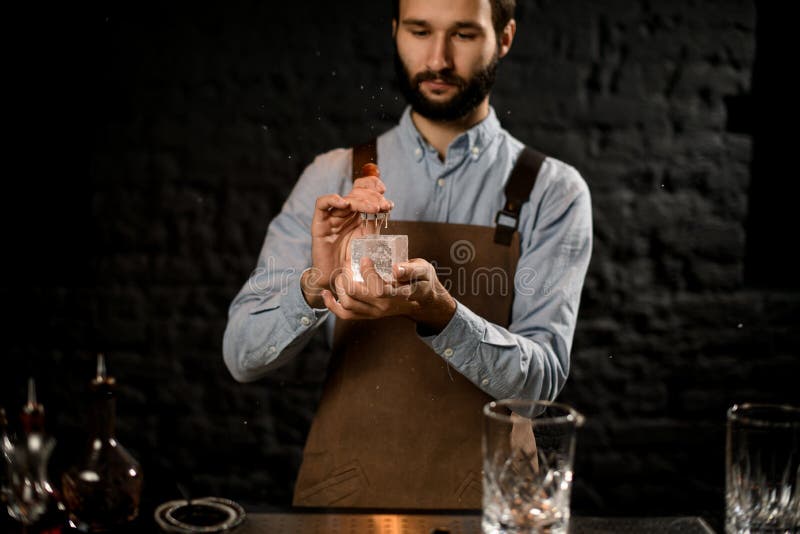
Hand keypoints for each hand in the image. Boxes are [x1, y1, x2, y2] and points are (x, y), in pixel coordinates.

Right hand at [302, 164, 392, 306]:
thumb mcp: (369, 240)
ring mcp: (332, 217)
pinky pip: (322, 204)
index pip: (363, 191)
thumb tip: (388, 206)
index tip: (387, 196)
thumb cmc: (353, 261)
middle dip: (373, 197)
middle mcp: (344, 213)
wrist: (337, 279)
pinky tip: (346, 203)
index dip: (374, 188)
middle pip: (356, 193)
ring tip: (375, 208)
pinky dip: (333, 199)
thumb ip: (376, 223)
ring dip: (361, 200)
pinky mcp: (319, 224)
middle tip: (384, 205)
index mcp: (356, 214)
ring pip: (345, 198)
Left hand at [321, 257, 456, 333]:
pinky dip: (332, 305)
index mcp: (398, 295)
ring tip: (342, 273)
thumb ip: (411, 270)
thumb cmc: (423, 281)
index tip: (365, 259)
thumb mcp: (424, 271)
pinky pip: (345, 315)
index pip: (378, 289)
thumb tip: (397, 268)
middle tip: (348, 263)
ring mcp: (374, 313)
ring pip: (347, 305)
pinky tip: (327, 293)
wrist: (423, 301)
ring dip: (339, 288)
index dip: (367, 273)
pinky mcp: (367, 315)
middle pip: (355, 296)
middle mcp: (384, 306)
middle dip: (346, 276)